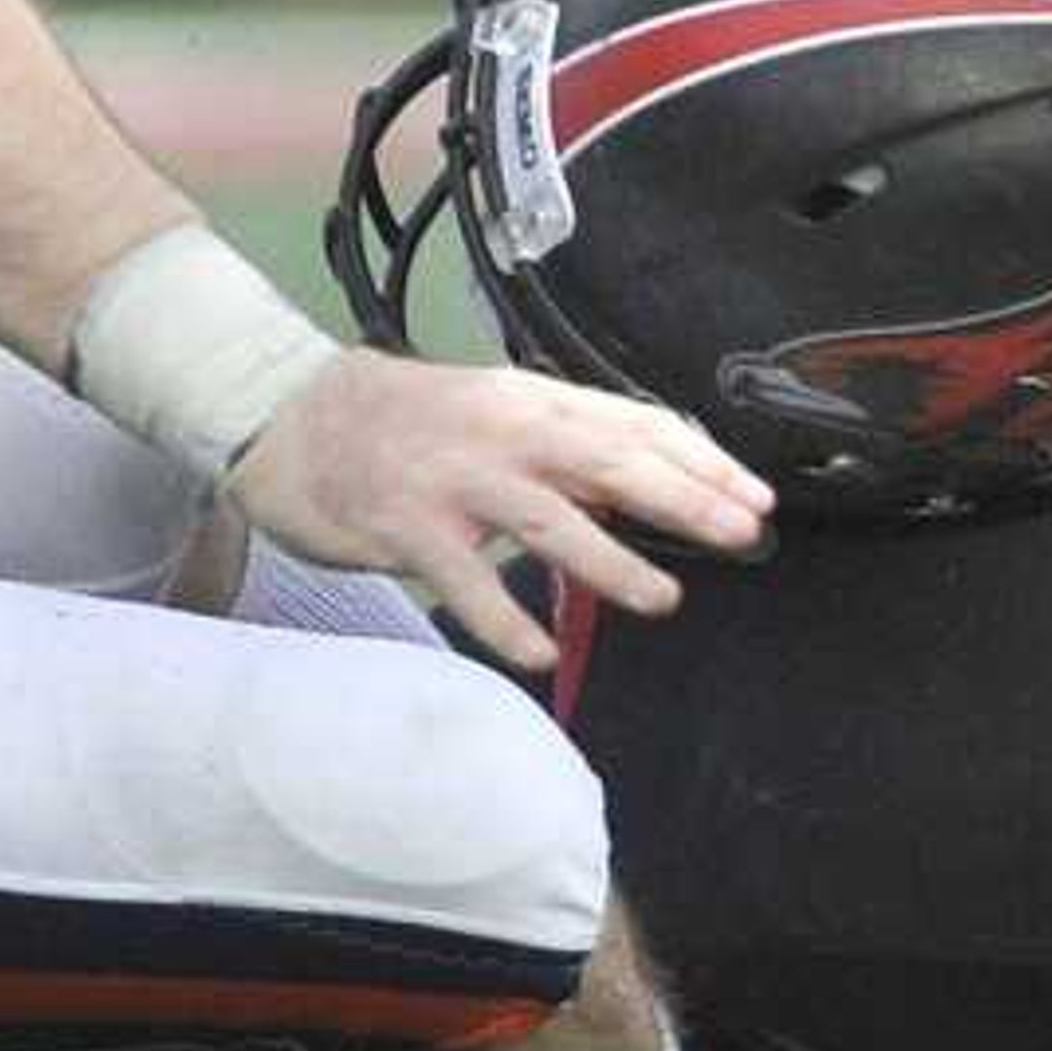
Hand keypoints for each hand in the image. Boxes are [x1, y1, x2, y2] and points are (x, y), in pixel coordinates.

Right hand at [226, 346, 771, 675]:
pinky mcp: (407, 527)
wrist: (298, 419)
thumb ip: (566, 444)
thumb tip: (651, 481)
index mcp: (531, 399)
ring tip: (661, 598)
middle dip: (680, 497)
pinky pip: (464, 581)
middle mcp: (500, 432)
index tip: (753, 495)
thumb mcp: (496, 412)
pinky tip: (540, 651)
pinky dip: (504, 619)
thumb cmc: (410, 422)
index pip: (632, 422)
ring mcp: (454, 480)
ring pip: (546, 520)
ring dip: (609, 562)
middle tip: (740, 533)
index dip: (698, 458)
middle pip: (606, 461)